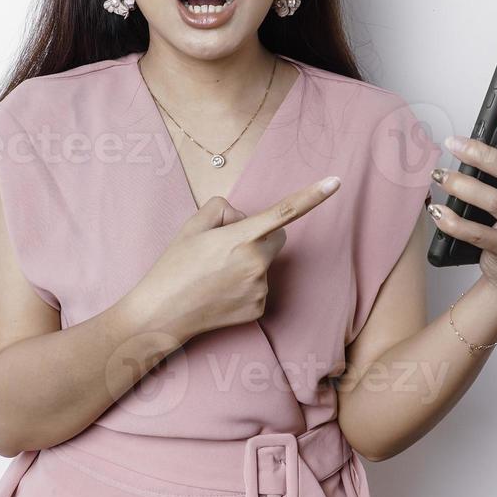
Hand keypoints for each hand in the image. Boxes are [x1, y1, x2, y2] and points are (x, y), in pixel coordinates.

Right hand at [126, 176, 342, 342]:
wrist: (161, 314)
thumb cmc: (174, 267)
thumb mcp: (191, 225)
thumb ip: (223, 209)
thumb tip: (243, 218)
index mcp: (242, 238)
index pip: (285, 211)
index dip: (313, 195)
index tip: (336, 182)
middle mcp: (257, 264)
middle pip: (277, 238)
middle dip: (260, 236)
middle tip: (225, 246)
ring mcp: (260, 289)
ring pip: (265, 263)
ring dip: (248, 262)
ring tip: (215, 273)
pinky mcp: (259, 309)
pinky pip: (260, 286)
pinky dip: (244, 285)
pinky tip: (220, 290)